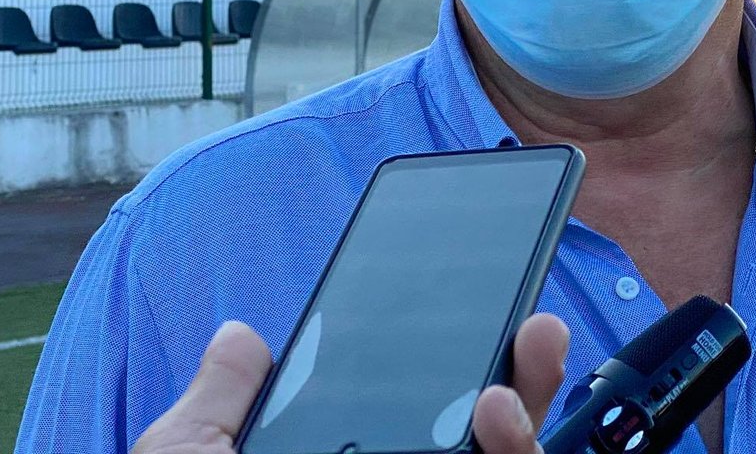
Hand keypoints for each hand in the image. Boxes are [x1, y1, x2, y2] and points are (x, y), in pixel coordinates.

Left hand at [130, 313, 570, 453]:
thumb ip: (219, 401)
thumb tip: (240, 336)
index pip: (420, 415)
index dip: (459, 363)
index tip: (479, 314)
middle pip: (484, 442)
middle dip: (523, 382)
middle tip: (536, 331)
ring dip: (525, 432)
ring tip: (497, 397)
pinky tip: (493, 426)